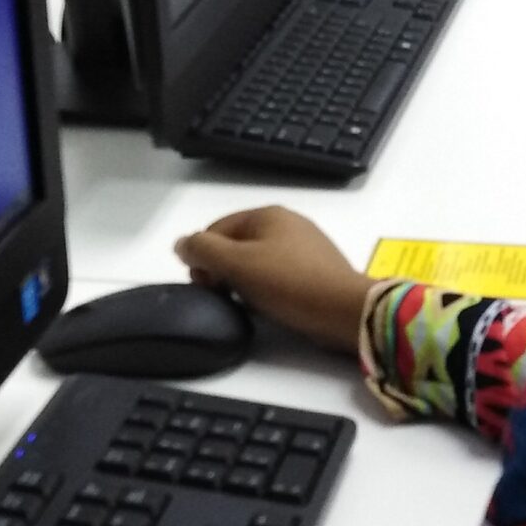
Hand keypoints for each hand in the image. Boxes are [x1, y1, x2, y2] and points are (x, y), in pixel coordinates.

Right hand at [173, 207, 373, 353]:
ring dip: (245, 282)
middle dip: (223, 269)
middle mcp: (288, 223)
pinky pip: (279, 275)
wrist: (345, 311)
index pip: (216, 229)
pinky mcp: (317, 270)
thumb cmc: (288, 283)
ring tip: (247, 304)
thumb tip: (181, 244)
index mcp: (267, 214)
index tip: (204, 286)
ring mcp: (306, 246)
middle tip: (223, 296)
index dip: (202, 257)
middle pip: (237, 244)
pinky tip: (270, 306)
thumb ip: (203, 250)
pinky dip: (268, 288)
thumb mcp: (237, 264)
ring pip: (258, 261)